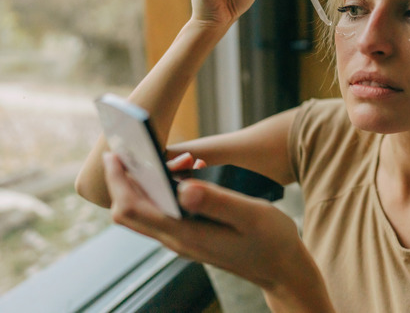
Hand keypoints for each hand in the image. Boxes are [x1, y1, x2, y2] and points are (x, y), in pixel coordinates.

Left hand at [102, 152, 301, 287]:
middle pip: (129, 213)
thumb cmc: (272, 241)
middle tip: (131, 150)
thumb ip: (217, 201)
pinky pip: (163, 215)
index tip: (116, 154)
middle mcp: (177, 241)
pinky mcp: (192, 238)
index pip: (131, 209)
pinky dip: (163, 193)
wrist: (283, 269)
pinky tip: (186, 176)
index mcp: (185, 234)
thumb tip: (181, 187)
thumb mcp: (251, 215)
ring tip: (170, 159)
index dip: (119, 181)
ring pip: (145, 214)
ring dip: (145, 185)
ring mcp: (183, 241)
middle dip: (124, 180)